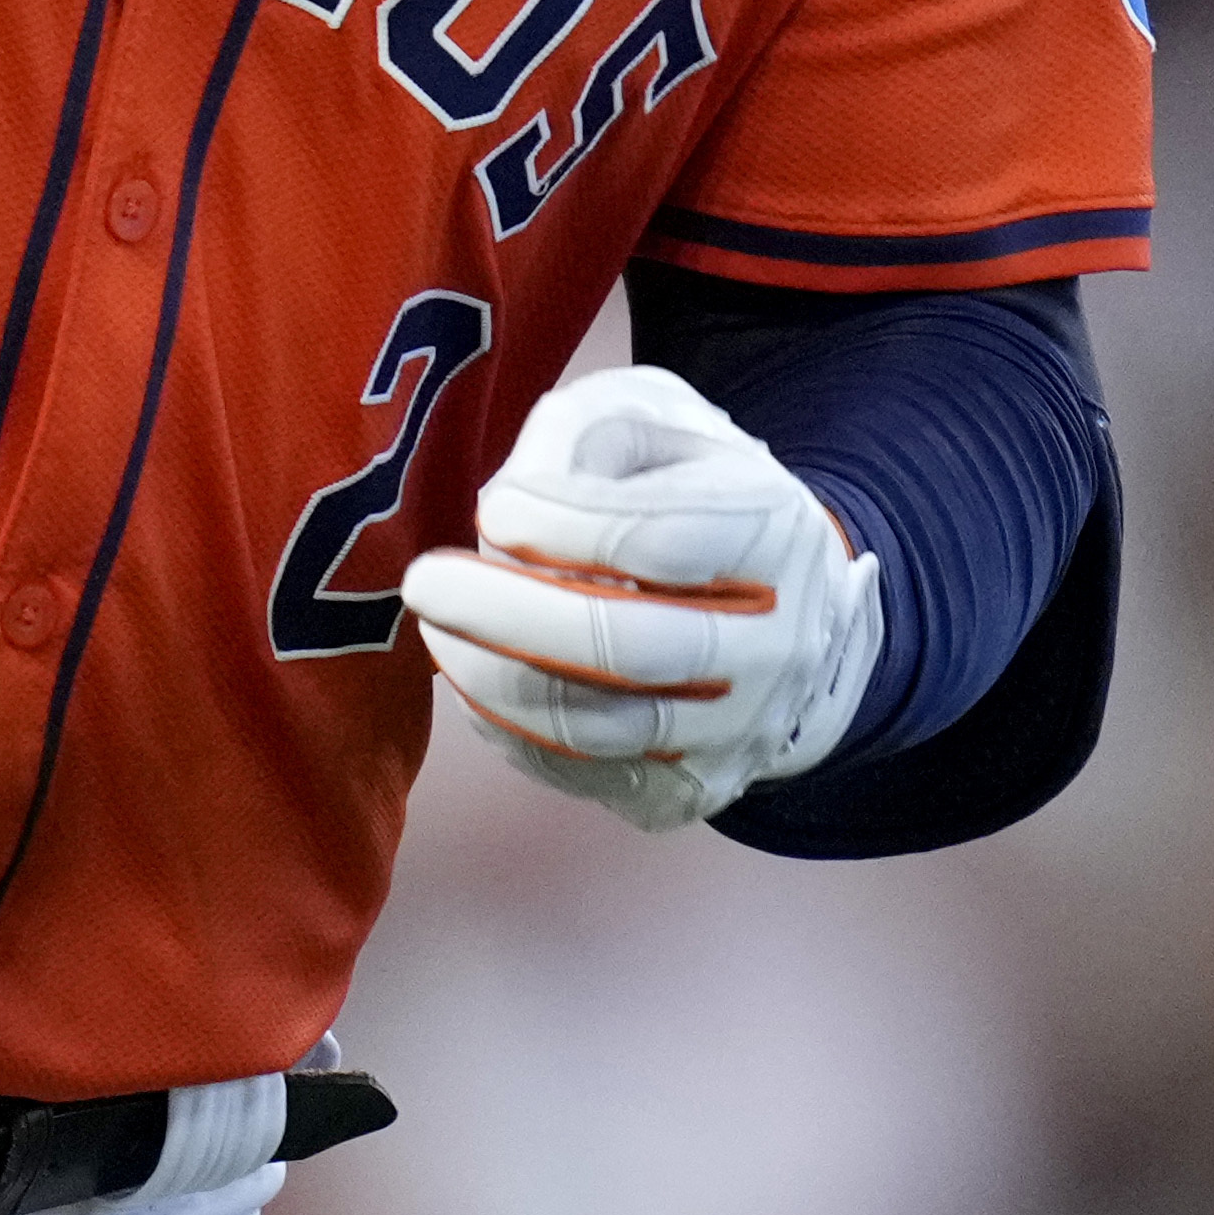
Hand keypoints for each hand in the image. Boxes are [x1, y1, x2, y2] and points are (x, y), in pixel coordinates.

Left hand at [398, 363, 881, 831]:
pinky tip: (486, 681)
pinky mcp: (692, 791)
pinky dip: (513, 731)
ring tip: (441, 633)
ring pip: (595, 726)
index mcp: (776, 533)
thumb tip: (509, 509)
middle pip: (627, 648)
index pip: (655, 540)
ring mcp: (739, 731)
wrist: (789, 614)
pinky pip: (582, 775)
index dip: (557, 524)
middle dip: (506, 616)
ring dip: (492, 679)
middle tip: (424, 583)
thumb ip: (581, 438)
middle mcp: (776, 645)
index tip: (494, 506)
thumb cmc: (694, 497)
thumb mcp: (655, 423)